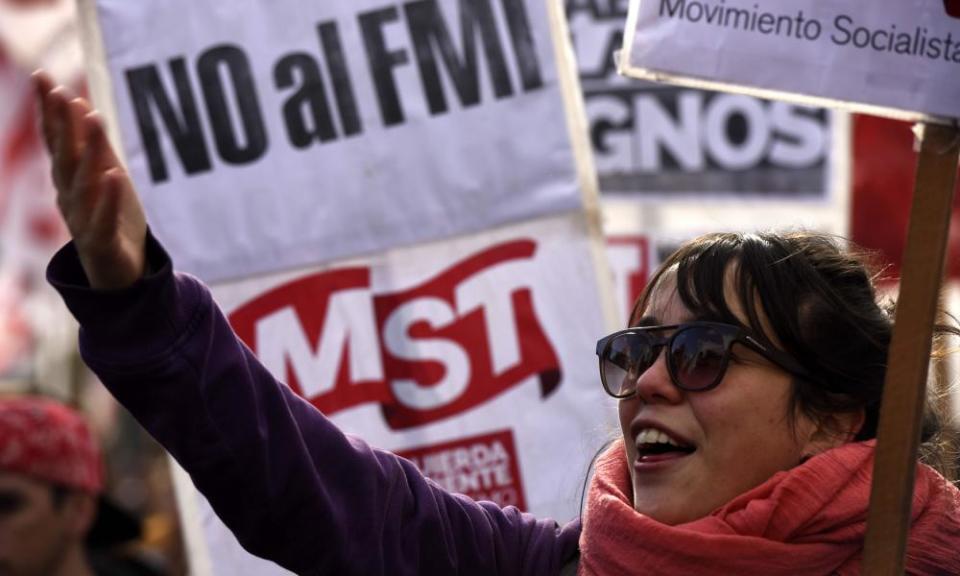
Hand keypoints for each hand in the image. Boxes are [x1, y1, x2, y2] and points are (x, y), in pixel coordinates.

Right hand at [33, 70, 146, 289]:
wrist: (119, 276)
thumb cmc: (112, 222)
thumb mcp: (107, 179)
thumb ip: (96, 147)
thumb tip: (83, 105)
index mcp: (69, 182)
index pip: (56, 142)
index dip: (49, 111)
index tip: (43, 77)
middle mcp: (69, 198)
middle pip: (63, 156)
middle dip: (59, 123)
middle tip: (57, 89)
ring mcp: (83, 221)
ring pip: (83, 182)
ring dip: (87, 149)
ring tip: (91, 117)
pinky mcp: (103, 242)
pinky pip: (104, 217)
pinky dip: (108, 197)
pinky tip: (113, 175)